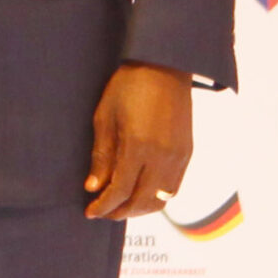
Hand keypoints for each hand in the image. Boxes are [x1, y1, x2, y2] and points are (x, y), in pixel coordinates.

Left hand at [85, 63, 192, 218]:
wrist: (164, 65)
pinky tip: (141, 193)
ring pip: (161, 200)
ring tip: (120, 205)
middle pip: (141, 201)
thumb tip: (94, 187)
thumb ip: (102, 156)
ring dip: (139, 209)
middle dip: (120, 211)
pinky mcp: (187, 153)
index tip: (90, 211)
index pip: (120, 191)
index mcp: (138, 146)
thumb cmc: (129, 86)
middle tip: (103, 212)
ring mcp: (179, 157)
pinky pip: (173, 188)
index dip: (104, 205)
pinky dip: (156, 198)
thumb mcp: (105, 117)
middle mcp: (162, 157)